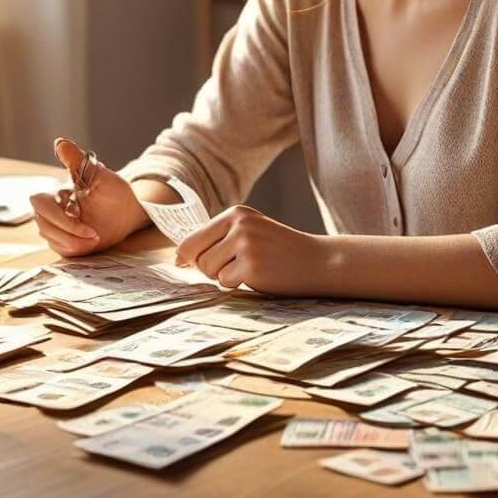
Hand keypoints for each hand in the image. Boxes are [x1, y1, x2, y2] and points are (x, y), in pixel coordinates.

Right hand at [30, 137, 147, 257]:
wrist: (128, 213)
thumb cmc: (114, 191)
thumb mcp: (99, 174)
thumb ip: (77, 160)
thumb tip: (60, 142)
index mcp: (57, 193)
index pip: (40, 203)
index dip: (56, 213)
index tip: (78, 215)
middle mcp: (53, 210)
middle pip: (43, 223)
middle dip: (67, 231)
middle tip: (92, 233)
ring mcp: (58, 228)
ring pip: (51, 238)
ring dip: (73, 241)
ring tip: (95, 238)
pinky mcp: (65, 243)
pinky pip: (60, 249)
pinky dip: (75, 248)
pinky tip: (91, 243)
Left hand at [175, 204, 328, 294]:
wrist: (318, 260)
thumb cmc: (279, 250)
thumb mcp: (250, 231)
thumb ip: (219, 237)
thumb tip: (179, 256)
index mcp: (235, 212)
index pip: (192, 238)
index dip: (186, 256)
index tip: (184, 264)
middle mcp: (238, 224)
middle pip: (197, 257)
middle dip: (210, 268)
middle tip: (235, 266)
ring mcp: (245, 243)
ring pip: (209, 270)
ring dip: (224, 276)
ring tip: (249, 268)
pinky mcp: (252, 265)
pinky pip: (226, 282)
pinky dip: (238, 285)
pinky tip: (259, 275)